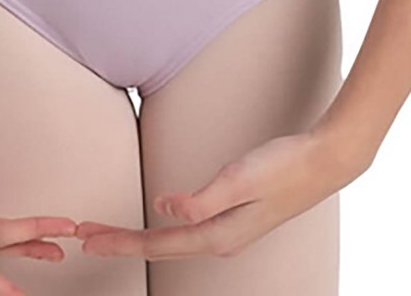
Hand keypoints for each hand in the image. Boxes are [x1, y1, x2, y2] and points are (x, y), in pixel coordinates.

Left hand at [76, 128, 363, 262]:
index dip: (120, 240)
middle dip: (122, 242)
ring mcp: (230, 232)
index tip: (87, 238)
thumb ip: (202, 199)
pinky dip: (164, 227)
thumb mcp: (240, 178)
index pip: (157, 243)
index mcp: (218, 236)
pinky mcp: (236, 218)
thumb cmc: (284, 166)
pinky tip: (160, 218)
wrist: (325, 161)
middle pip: (161, 247)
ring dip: (140, 236)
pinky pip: (189, 231)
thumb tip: (162, 207)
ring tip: (111, 231)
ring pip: (174, 241)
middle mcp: (221, 241)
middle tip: (85, 238)